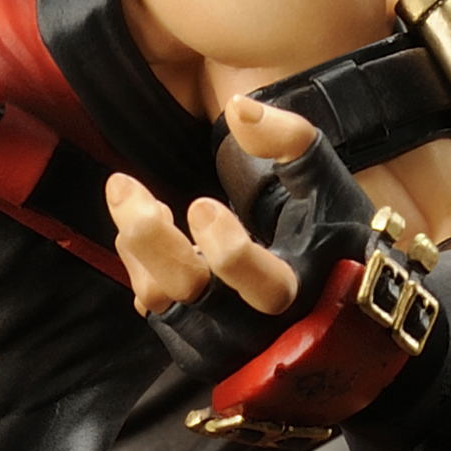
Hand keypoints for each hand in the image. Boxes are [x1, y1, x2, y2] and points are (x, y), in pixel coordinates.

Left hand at [104, 90, 320, 320]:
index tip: (201, 204)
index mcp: (298, 292)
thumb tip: (240, 108)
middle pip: (190, 293)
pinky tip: (146, 228)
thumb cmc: (328, 237)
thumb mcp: (324, 183)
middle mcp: (254, 328)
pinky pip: (149, 304)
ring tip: (133, 198)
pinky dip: (138, 262)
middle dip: (150, 238)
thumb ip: (291, 140)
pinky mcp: (188, 342)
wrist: (327, 306)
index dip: (229, 250)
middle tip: (122, 187)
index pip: (264, 287)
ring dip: (137, 244)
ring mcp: (217, 340)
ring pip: (158, 300)